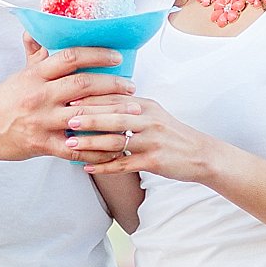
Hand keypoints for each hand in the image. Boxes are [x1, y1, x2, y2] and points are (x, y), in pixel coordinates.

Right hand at [0, 36, 136, 161]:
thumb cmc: (0, 101)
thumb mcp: (18, 75)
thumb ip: (33, 55)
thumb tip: (35, 31)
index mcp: (35, 75)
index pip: (70, 57)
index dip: (97, 54)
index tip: (117, 57)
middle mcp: (39, 95)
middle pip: (83, 85)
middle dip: (113, 85)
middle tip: (131, 86)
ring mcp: (41, 121)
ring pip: (84, 116)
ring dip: (112, 116)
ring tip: (132, 115)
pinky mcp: (41, 144)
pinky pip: (76, 148)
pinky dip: (97, 149)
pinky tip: (113, 148)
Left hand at [66, 95, 216, 181]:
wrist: (201, 154)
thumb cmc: (170, 133)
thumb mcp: (152, 113)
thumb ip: (128, 107)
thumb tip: (95, 99)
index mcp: (146, 106)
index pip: (115, 99)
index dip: (91, 99)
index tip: (68, 98)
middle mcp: (149, 120)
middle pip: (114, 117)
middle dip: (88, 118)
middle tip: (65, 119)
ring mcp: (152, 141)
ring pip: (117, 141)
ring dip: (92, 143)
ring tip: (71, 145)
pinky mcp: (154, 161)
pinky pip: (124, 165)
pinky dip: (104, 167)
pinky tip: (87, 168)